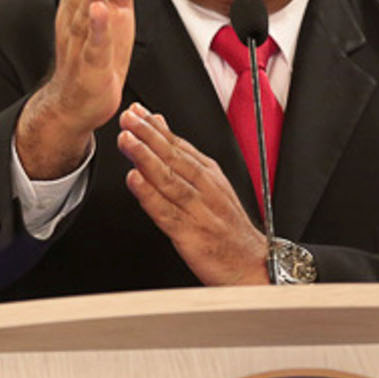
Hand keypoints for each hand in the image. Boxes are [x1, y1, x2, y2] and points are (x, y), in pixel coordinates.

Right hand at [15, 0, 141, 177]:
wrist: (77, 101)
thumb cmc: (98, 49)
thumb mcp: (118, 6)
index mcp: (82, 5)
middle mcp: (77, 21)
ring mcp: (82, 44)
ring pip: (86, 17)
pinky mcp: (92, 67)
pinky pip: (95, 46)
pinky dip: (97, 30)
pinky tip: (101, 13)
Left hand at [118, 103, 269, 285]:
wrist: (251, 266)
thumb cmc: (228, 228)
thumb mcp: (212, 187)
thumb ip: (184, 158)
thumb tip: (160, 125)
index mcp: (210, 176)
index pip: (179, 145)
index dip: (156, 127)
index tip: (136, 112)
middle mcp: (205, 189)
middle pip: (174, 157)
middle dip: (148, 135)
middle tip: (128, 119)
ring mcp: (198, 210)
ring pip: (169, 179)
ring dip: (146, 158)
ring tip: (127, 141)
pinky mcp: (191, 234)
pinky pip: (167, 212)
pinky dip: (150, 195)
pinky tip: (135, 181)